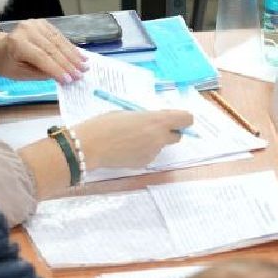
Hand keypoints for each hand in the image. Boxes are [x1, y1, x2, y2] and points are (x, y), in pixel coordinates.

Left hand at [0, 20, 87, 83]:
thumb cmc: (7, 65)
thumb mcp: (21, 75)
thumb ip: (42, 74)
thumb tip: (64, 76)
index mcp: (17, 43)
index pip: (42, 57)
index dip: (57, 69)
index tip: (71, 80)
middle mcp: (26, 30)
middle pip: (52, 48)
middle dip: (69, 63)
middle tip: (81, 74)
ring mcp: (34, 23)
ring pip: (58, 41)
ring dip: (72, 54)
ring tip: (84, 65)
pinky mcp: (41, 22)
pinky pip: (58, 36)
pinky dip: (69, 46)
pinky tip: (78, 55)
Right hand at [76, 109, 193, 169]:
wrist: (90, 145)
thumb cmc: (107, 123)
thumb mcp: (130, 114)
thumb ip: (147, 118)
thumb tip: (155, 121)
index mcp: (157, 120)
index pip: (186, 119)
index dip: (181, 119)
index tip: (172, 119)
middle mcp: (159, 138)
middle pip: (177, 136)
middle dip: (168, 132)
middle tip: (151, 128)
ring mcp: (153, 153)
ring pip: (160, 146)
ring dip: (152, 142)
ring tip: (130, 138)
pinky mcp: (144, 163)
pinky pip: (149, 155)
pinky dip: (142, 151)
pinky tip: (126, 148)